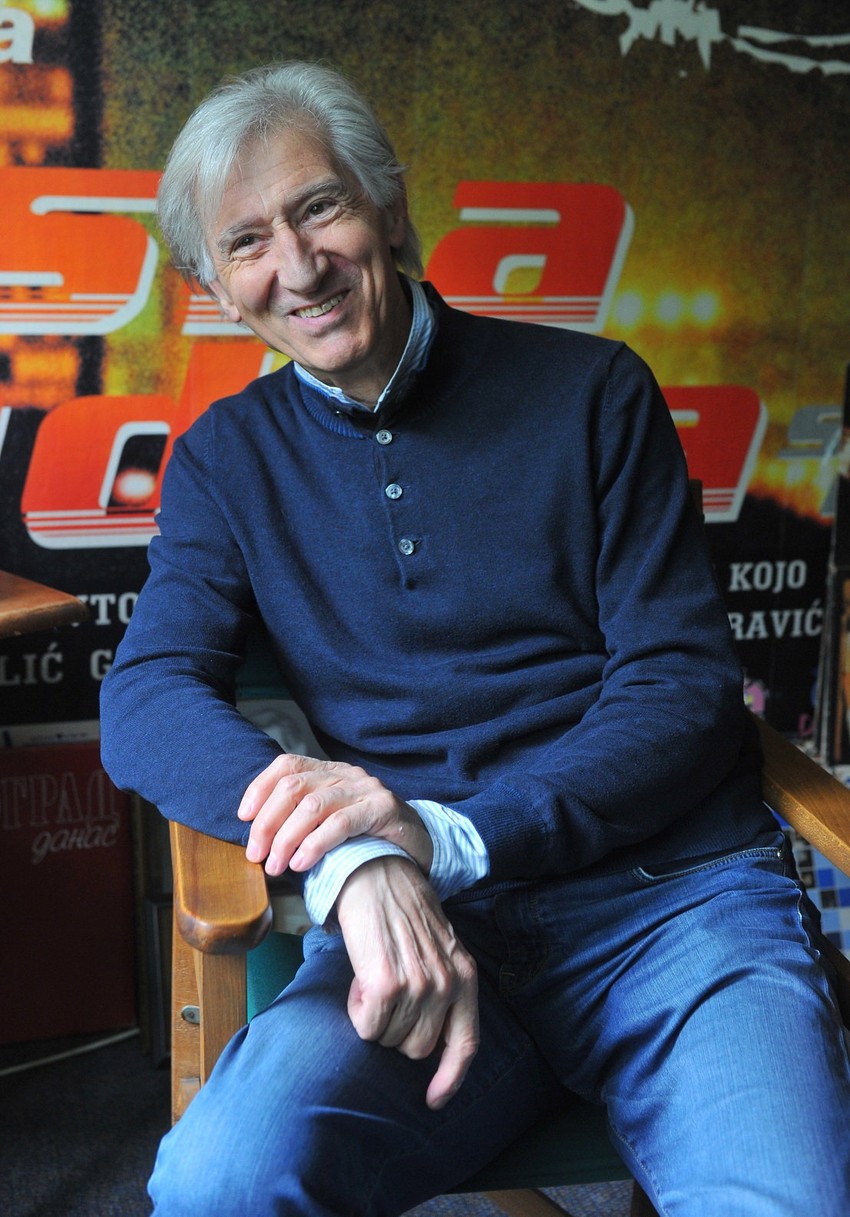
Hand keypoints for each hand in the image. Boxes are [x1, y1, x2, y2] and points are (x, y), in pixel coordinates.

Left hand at [237, 754, 433, 876]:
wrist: (420, 846)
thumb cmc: (367, 838)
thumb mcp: (330, 822)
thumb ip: (301, 821)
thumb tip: (258, 841)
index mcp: (329, 772)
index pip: (286, 765)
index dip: (259, 788)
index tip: (242, 818)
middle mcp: (345, 774)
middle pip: (293, 787)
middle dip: (267, 822)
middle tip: (255, 854)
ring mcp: (366, 788)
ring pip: (313, 806)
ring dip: (286, 838)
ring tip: (276, 866)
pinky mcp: (383, 808)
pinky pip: (341, 823)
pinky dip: (315, 844)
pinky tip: (302, 863)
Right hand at [336, 855, 479, 1109]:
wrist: (377, 874)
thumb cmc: (402, 913)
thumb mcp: (438, 950)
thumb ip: (442, 990)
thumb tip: (426, 1042)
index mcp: (465, 977)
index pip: (465, 1043)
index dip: (450, 1078)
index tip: (433, 1100)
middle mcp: (447, 984)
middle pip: (417, 1049)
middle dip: (396, 1032)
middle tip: (385, 994)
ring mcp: (419, 985)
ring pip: (388, 1039)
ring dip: (374, 1018)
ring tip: (373, 978)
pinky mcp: (386, 983)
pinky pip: (367, 1025)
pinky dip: (357, 1010)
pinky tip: (360, 979)